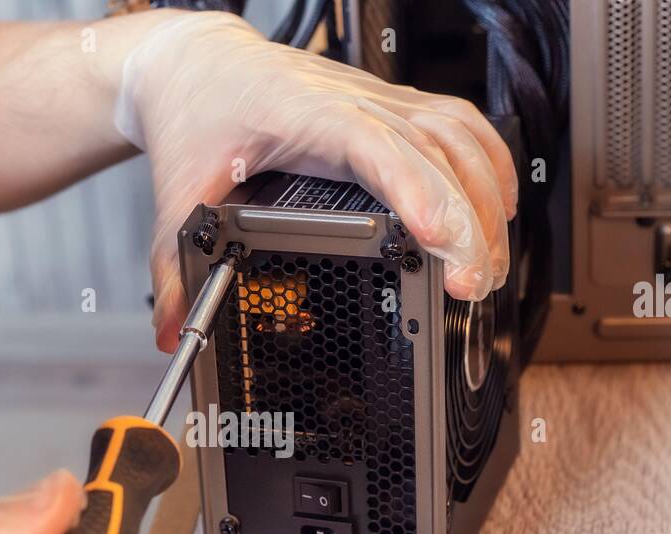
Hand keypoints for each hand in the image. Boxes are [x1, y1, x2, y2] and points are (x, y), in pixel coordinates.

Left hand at [114, 12, 517, 350]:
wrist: (199, 63)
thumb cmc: (196, 113)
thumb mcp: (177, 192)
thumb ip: (174, 266)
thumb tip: (171, 332)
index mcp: (301, 115)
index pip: (375, 146)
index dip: (414, 189)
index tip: (440, 238)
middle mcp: (351, 100)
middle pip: (434, 150)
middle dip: (466, 220)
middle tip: (474, 285)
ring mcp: (379, 99)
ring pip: (458, 135)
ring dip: (486, 196)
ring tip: (492, 262)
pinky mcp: (391, 106)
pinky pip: (458, 124)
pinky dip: (488, 163)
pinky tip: (499, 205)